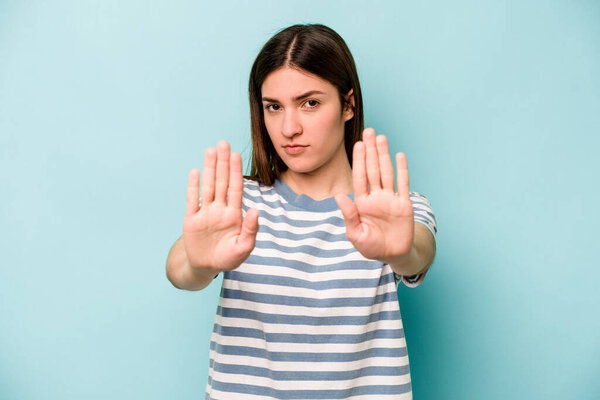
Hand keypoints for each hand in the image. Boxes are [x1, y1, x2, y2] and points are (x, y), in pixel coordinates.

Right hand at [183, 140, 258, 272]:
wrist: (206, 267)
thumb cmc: (228, 258)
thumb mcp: (244, 247)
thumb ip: (250, 229)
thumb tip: (255, 210)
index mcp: (234, 214)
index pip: (236, 188)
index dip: (236, 171)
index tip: (237, 155)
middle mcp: (220, 209)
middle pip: (222, 181)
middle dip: (223, 163)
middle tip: (223, 143)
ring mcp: (205, 212)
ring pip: (208, 186)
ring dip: (209, 168)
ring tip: (210, 150)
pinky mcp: (191, 219)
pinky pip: (192, 199)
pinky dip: (193, 186)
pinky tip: (195, 171)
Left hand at [335, 128, 413, 264]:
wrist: (393, 255)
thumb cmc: (371, 247)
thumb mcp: (356, 234)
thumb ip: (349, 216)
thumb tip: (339, 196)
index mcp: (362, 202)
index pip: (360, 177)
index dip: (359, 160)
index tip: (358, 144)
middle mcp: (376, 197)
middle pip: (373, 169)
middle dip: (371, 151)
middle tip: (369, 131)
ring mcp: (390, 199)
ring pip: (387, 172)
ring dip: (384, 155)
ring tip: (381, 138)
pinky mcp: (404, 204)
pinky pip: (403, 184)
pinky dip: (402, 170)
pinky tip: (399, 155)